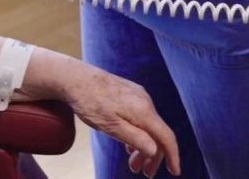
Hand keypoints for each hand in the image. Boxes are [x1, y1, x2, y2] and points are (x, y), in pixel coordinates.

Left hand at [63, 63, 179, 176]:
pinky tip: (128, 143)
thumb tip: (155, 150)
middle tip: (143, 172)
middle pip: (157, 133)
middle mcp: (145, 101)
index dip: (173, 156)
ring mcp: (137, 95)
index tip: (174, 172)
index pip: (166, 137)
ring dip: (143, 146)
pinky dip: (138, 133)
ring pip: (148, 125)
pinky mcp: (128, 92)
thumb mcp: (111, 126)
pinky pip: (140, 117)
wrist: (74, 77)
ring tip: (133, 162)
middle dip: (154, 155)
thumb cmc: (90, 102)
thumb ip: (135, 139)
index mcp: (143, 111)